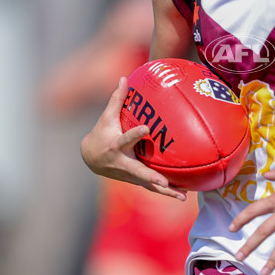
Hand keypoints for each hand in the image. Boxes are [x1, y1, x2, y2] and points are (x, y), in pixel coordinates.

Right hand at [80, 77, 186, 199]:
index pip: (126, 139)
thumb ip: (117, 99)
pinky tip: (183, 195)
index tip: (146, 128)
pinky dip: (166, 192)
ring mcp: (129, 175)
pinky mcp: (135, 180)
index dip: (136, 134)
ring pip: (148, 185)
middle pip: (138, 172)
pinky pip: (152, 188)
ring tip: (182, 196)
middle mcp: (123, 163)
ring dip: (165, 191)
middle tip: (163, 182)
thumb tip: (124, 77)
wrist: (90, 158)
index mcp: (116, 145)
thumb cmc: (101, 133)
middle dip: (151, 177)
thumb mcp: (106, 117)